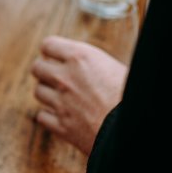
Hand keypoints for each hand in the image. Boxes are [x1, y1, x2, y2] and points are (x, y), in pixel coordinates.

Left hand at [30, 36, 127, 154]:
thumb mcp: (116, 67)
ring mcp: (60, 103)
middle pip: (37, 67)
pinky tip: (62, 115)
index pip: (48, 45)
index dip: (51, 50)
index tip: (55, 55)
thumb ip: (93, 63)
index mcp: (80, 58)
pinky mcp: (61, 126)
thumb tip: (86, 63)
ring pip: (38, 92)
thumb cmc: (132, 96)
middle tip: (56, 75)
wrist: (134, 128)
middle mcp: (65, 78)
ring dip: (48, 92)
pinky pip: (42, 116)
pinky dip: (49, 116)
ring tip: (63, 96)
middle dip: (44, 70)